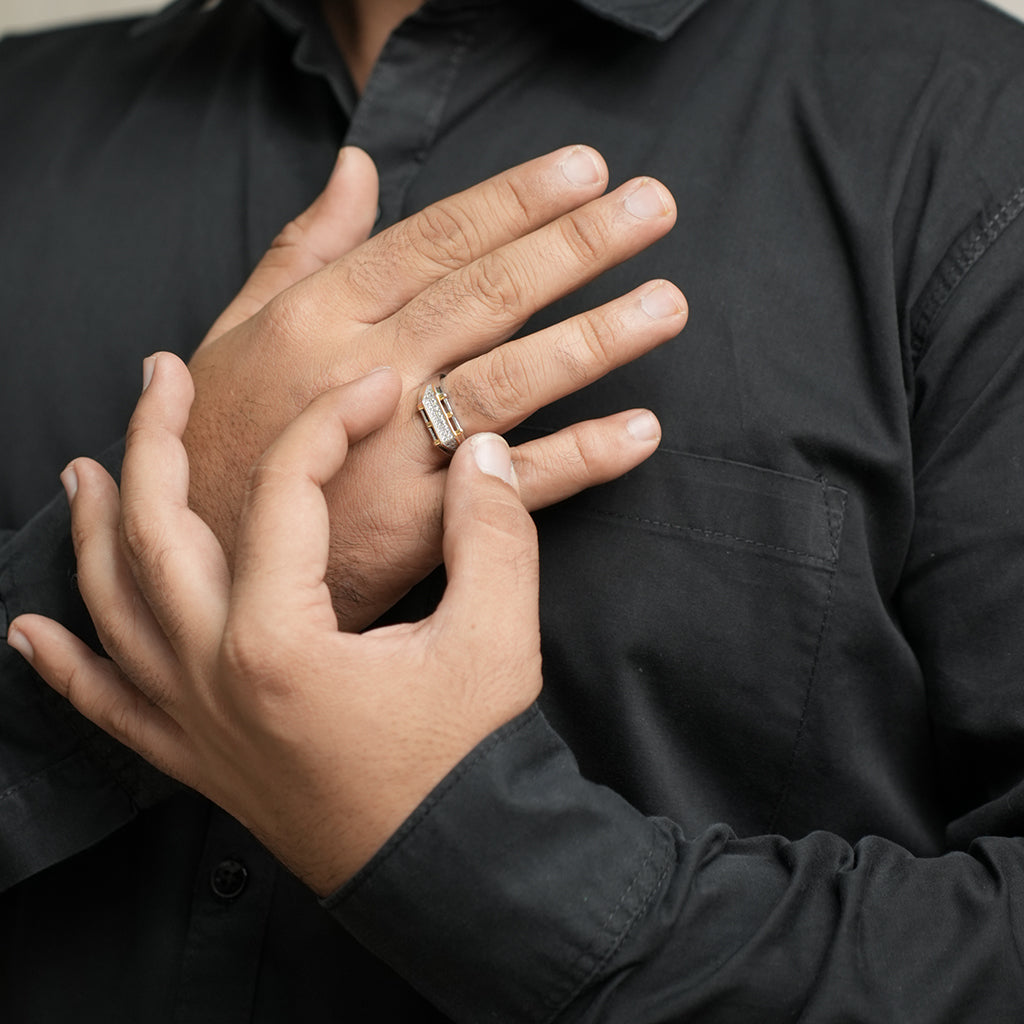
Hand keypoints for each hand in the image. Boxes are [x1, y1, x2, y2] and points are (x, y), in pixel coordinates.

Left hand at [8, 353, 541, 894]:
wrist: (452, 868)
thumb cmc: (469, 759)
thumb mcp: (497, 637)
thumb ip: (492, 531)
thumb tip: (474, 451)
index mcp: (279, 640)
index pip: (285, 493)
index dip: (331, 424)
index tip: (376, 390)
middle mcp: (214, 675)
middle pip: (155, 532)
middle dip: (155, 441)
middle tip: (164, 378)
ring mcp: (195, 720)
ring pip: (112, 609)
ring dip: (93, 531)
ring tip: (83, 469)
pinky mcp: (199, 758)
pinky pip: (108, 707)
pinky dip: (64, 666)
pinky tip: (26, 635)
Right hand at [185, 145, 685, 627]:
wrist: (200, 564)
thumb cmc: (216, 440)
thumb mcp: (238, 329)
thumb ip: (303, 246)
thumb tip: (359, 168)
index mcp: (319, 316)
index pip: (436, 239)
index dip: (516, 200)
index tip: (587, 171)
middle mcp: (363, 372)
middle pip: (487, 295)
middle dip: (576, 246)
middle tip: (654, 209)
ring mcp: (392, 450)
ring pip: (510, 378)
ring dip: (595, 338)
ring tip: (666, 304)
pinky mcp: (418, 525)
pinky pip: (513, 485)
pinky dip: (580, 456)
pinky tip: (640, 430)